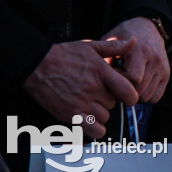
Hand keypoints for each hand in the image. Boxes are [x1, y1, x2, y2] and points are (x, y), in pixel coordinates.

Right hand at [21, 38, 138, 138]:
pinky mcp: (69, 114)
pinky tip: (92, 121)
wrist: (36, 65)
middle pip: (114, 103)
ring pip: (104, 116)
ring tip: (92, 103)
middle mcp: (92, 88)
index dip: (132, 96)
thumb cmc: (63, 54)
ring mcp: (80, 103)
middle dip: (110, 100)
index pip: (127, 90)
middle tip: (100, 94)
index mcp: (100, 72)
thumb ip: (114, 46)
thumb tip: (134, 41)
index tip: (130, 97)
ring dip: (101, 112)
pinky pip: (93, 129)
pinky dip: (96, 129)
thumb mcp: (91, 46)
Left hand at [102, 17, 168, 102]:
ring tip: (128, 83)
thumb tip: (100, 77)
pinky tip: (138, 87)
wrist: (147, 27)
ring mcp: (162, 67)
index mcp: (141, 50)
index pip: (134, 78)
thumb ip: (105, 56)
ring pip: (147, 95)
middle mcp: (155, 59)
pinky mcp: (167, 74)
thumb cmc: (124, 35)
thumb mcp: (111, 39)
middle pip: (140, 89)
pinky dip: (146, 96)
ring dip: (135, 94)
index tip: (113, 74)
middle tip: (118, 82)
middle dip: (126, 90)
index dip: (120, 81)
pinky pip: (156, 96)